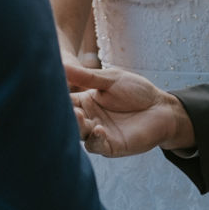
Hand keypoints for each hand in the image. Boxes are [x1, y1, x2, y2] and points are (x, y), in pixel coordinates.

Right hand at [65, 64, 193, 157]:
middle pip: (68, 119)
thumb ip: (87, 76)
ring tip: (80, 116)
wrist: (161, 108)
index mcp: (86, 101)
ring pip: (79, 134)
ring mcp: (98, 133)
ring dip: (77, 126)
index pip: (65, 100)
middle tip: (65, 106)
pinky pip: (95, 146)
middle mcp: (89, 118)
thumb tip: (61, 64)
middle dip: (64, 114)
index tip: (47, 91)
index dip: (56, 97)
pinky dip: (95, 138)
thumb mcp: (111, 79)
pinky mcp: (110, 146)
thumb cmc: (137, 91)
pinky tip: (99, 128)